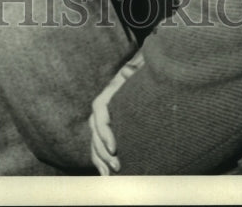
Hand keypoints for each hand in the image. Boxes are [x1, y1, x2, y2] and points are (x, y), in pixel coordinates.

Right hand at [89, 50, 144, 174]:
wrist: (148, 73)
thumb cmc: (145, 72)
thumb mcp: (140, 71)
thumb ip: (134, 70)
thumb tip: (130, 68)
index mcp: (110, 90)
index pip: (99, 110)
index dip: (104, 129)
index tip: (114, 147)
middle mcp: (104, 104)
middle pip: (95, 128)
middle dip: (103, 149)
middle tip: (117, 165)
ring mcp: (105, 117)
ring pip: (94, 138)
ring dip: (100, 157)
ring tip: (109, 174)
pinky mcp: (110, 129)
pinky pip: (98, 145)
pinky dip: (100, 159)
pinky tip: (105, 173)